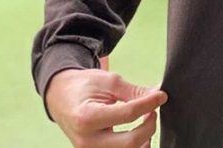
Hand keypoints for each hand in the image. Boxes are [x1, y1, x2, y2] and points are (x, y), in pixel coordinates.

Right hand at [45, 67, 167, 147]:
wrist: (61, 99)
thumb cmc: (84, 86)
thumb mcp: (107, 81)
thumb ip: (132, 91)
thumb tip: (157, 96)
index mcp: (87, 118)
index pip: (127, 115)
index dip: (149, 104)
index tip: (162, 95)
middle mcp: (87, 142)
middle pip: (130, 143)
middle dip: (149, 126)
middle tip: (153, 110)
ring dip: (144, 139)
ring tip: (146, 120)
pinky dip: (136, 146)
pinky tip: (140, 133)